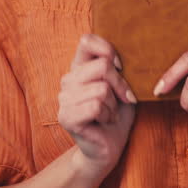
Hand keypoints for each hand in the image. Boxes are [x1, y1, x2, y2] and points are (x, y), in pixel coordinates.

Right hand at [57, 34, 137, 175]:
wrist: (109, 147)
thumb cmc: (118, 113)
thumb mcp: (123, 85)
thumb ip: (118, 67)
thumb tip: (123, 55)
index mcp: (79, 67)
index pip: (86, 41)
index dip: (108, 50)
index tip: (121, 67)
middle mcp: (68, 80)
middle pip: (102, 66)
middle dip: (120, 85)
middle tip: (122, 99)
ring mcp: (64, 99)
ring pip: (102, 89)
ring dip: (114, 105)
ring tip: (110, 113)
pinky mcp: (66, 117)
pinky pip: (96, 106)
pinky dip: (108, 115)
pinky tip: (105, 122)